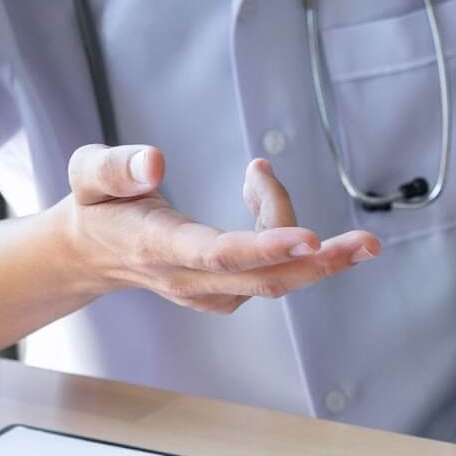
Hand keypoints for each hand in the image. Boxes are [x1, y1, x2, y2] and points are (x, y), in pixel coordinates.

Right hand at [59, 144, 379, 313]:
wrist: (89, 254)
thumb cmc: (96, 207)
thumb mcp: (87, 174)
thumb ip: (116, 168)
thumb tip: (156, 162)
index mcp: (158, 247)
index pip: (220, 253)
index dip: (267, 246)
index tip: (311, 237)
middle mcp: (188, 278)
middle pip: (264, 279)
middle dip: (321, 263)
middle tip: (368, 244)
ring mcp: (210, 292)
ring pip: (275, 279)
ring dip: (317, 256)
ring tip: (330, 220)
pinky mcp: (225, 294)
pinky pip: (271, 272)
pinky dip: (288, 241)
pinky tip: (267, 198)